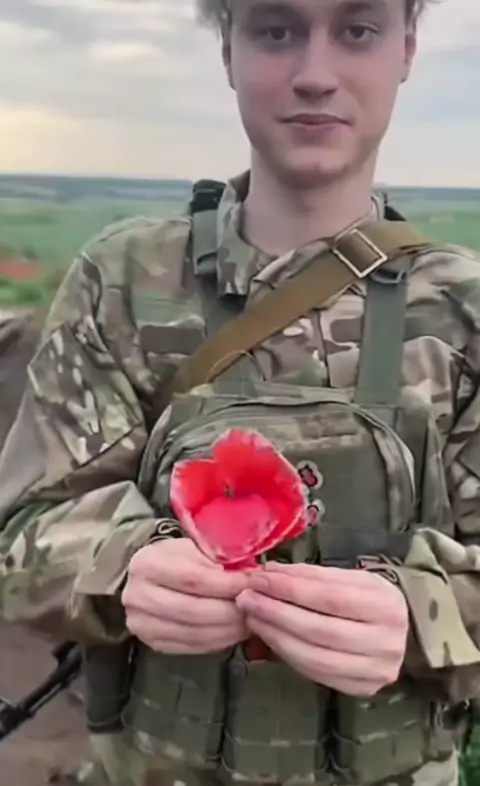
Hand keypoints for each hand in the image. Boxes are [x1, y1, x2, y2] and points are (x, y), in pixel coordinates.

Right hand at [122, 538, 248, 654]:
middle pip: (194, 610)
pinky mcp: (151, 643)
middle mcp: (138, 596)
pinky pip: (191, 647)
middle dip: (231, 610)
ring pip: (194, 633)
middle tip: (256, 606)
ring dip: (228, 630)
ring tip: (250, 621)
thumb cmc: (175, 558)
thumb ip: (214, 560)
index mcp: (147, 565)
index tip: (253, 584)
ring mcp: (142, 624)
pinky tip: (233, 632)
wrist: (146, 579)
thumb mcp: (192, 548)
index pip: (194, 579)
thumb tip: (247, 578)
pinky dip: (217, 641)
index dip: (228, 584)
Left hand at [236, 562, 408, 695]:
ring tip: (252, 617)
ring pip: (314, 657)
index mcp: (385, 605)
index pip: (329, 596)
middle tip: (246, 599)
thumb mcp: (349, 579)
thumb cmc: (368, 599)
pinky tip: (269, 637)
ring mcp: (375, 671)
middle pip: (319, 629)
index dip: (289, 588)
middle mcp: (386, 642)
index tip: (259, 578)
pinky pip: (316, 674)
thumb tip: (268, 573)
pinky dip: (287, 655)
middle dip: (276, 613)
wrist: (403, 634)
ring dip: (275, 636)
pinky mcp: (361, 689)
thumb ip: (311, 577)